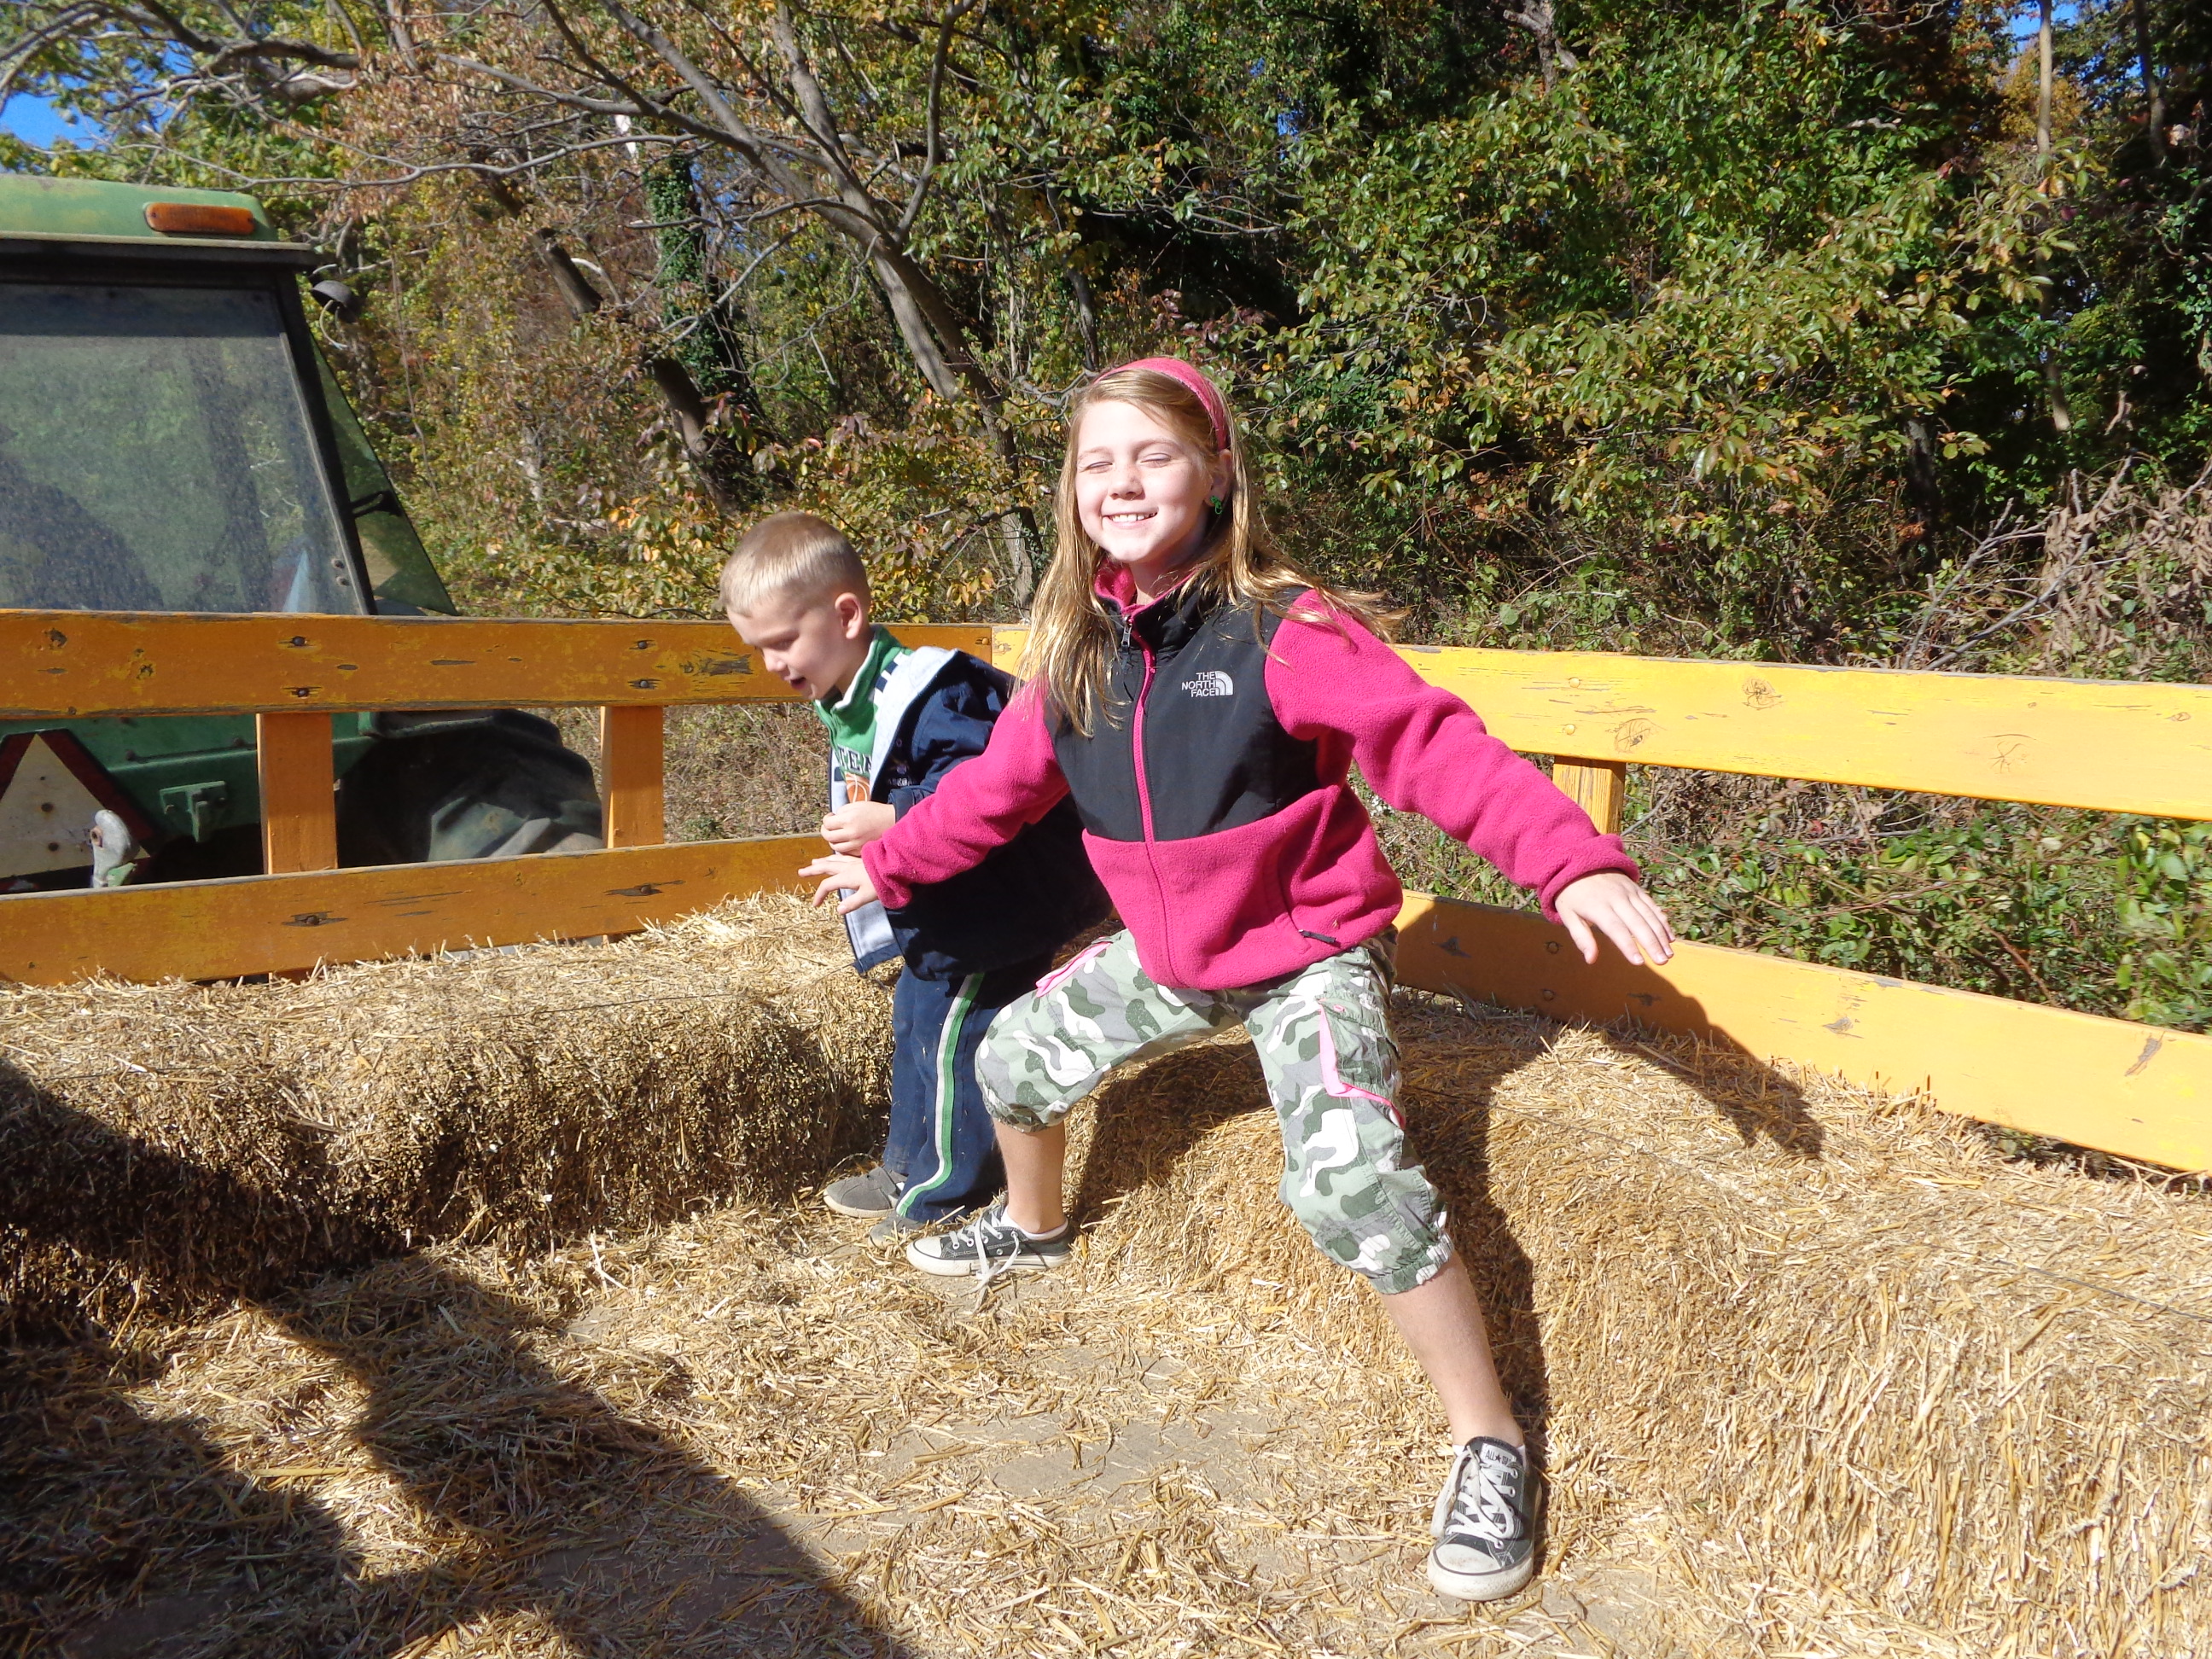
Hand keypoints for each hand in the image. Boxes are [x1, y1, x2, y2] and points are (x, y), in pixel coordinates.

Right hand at [801, 854, 878, 914]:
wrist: (895, 866)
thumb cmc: (882, 882)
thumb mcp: (867, 896)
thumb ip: (853, 903)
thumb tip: (838, 910)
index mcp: (846, 877)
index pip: (827, 885)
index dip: (819, 895)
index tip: (815, 905)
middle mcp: (847, 867)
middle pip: (826, 867)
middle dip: (813, 870)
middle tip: (801, 872)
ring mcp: (854, 862)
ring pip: (834, 860)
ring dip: (822, 861)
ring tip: (814, 862)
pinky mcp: (861, 859)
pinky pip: (843, 856)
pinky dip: (835, 857)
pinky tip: (836, 856)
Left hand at [820, 800, 897, 854]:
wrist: (891, 821)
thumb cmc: (874, 811)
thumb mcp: (856, 805)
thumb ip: (841, 811)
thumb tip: (832, 819)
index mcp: (849, 820)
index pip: (827, 824)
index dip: (826, 819)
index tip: (830, 817)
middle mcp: (851, 834)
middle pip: (828, 837)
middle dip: (826, 831)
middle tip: (829, 826)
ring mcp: (856, 844)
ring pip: (835, 847)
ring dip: (833, 840)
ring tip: (837, 834)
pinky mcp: (861, 851)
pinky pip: (845, 852)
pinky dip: (842, 846)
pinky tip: (845, 840)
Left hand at [1554, 871, 1674, 966]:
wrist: (1579, 862)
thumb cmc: (1572, 894)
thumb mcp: (1568, 915)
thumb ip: (1581, 938)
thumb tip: (1591, 960)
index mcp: (1598, 907)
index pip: (1616, 929)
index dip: (1628, 946)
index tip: (1639, 962)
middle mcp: (1617, 899)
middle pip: (1638, 923)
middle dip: (1652, 943)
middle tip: (1662, 962)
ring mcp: (1629, 892)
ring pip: (1649, 915)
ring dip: (1661, 935)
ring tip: (1669, 954)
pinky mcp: (1636, 889)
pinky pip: (1652, 906)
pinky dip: (1662, 921)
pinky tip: (1670, 936)